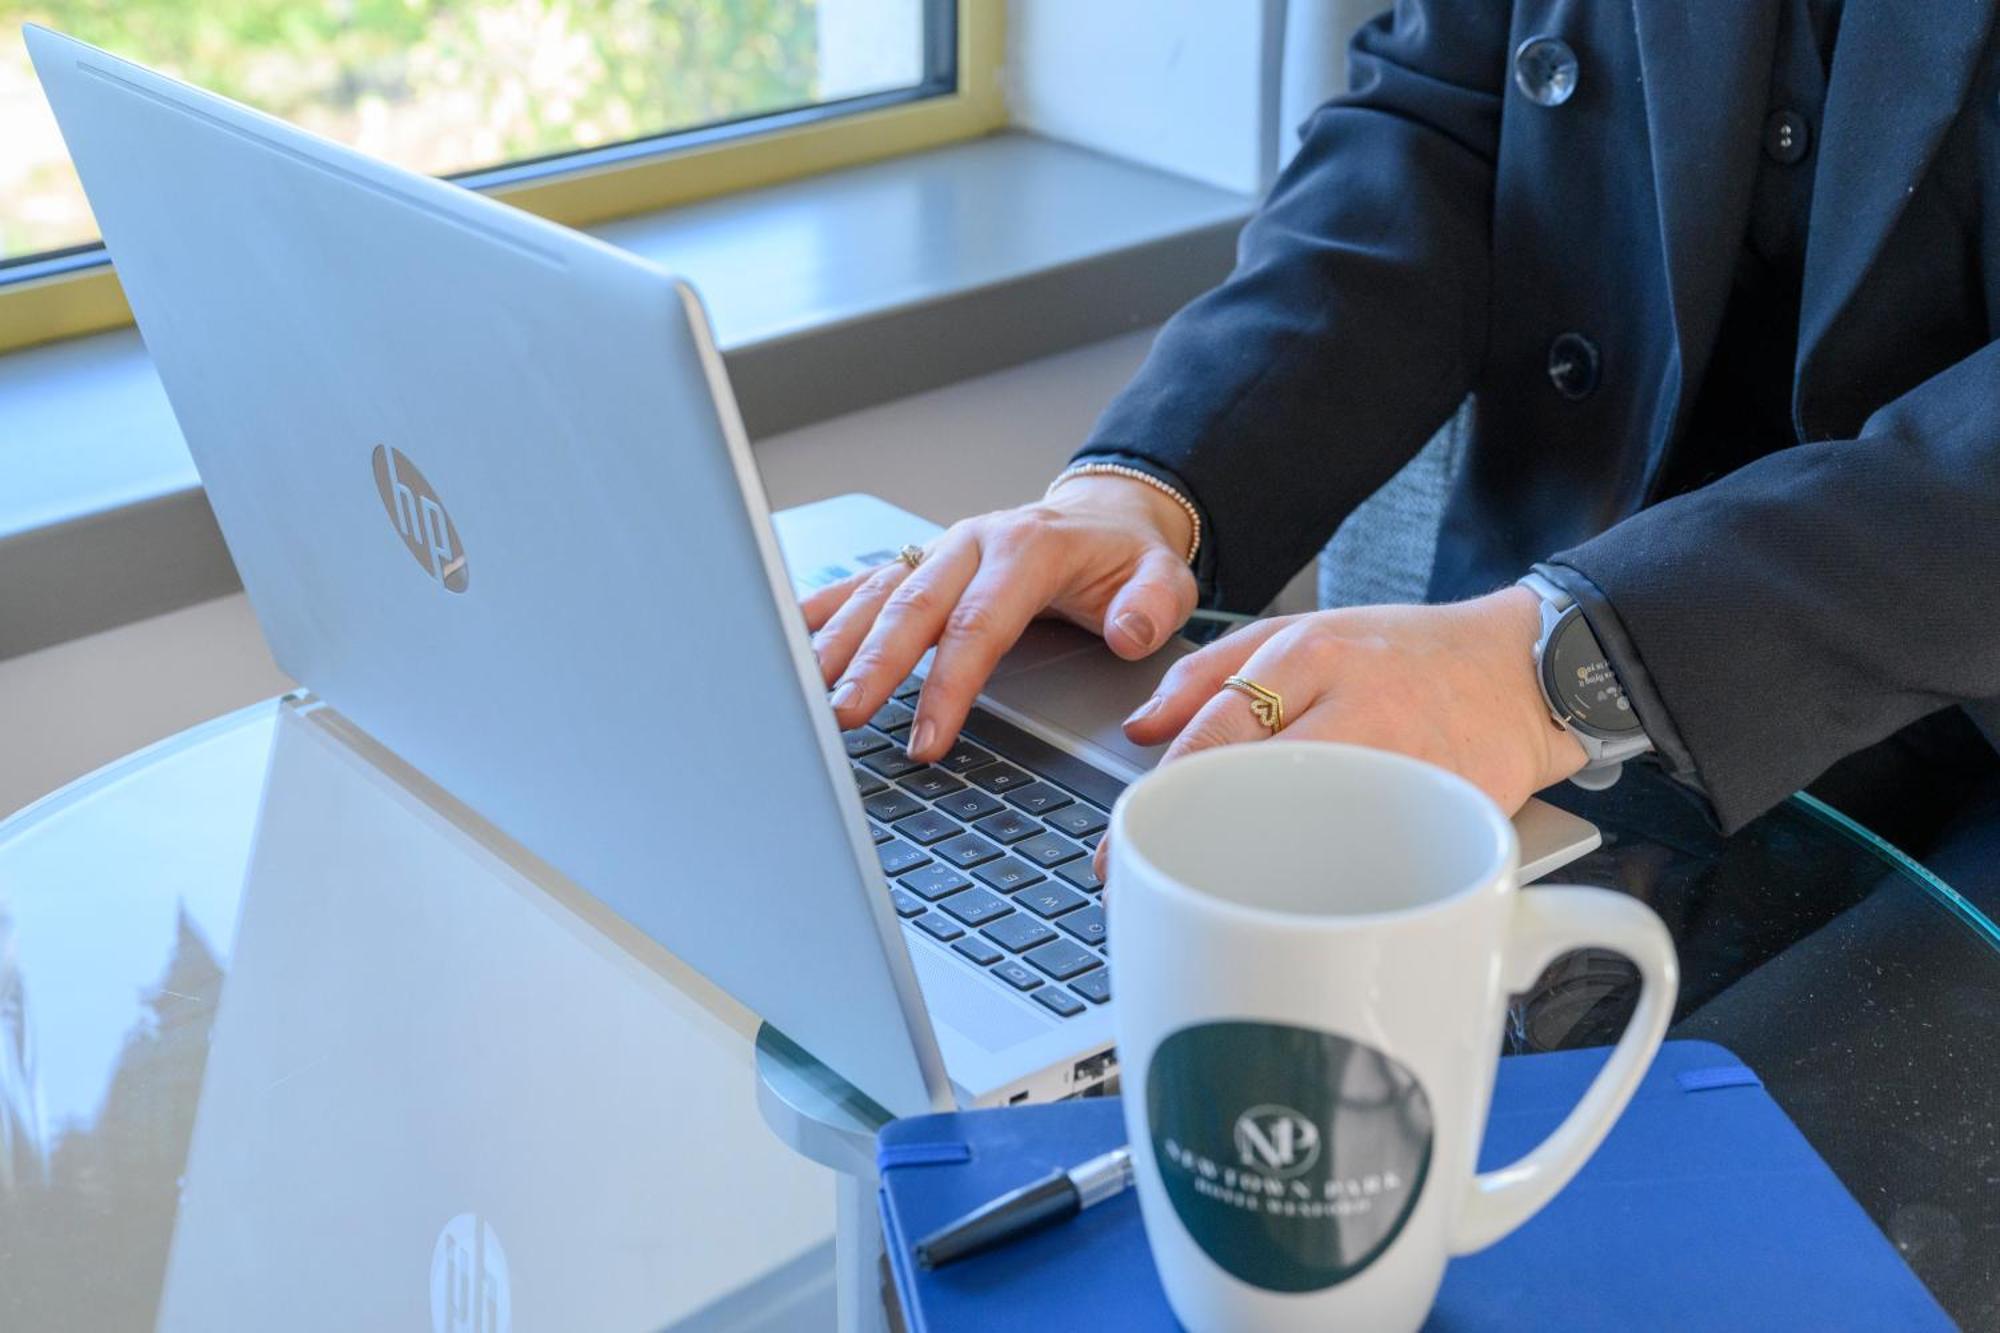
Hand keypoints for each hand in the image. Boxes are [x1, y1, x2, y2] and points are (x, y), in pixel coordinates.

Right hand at [803, 476, 1197, 760]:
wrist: (1104, 517)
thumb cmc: (1126, 559)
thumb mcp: (1164, 577)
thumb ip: (1153, 606)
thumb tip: (1128, 633)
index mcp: (1026, 550)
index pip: (978, 626)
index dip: (948, 686)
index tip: (927, 738)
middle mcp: (971, 543)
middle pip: (912, 609)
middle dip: (874, 667)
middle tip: (844, 718)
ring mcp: (939, 549)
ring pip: (877, 595)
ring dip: (838, 644)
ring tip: (804, 692)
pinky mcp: (921, 561)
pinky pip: (864, 582)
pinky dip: (823, 608)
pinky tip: (787, 635)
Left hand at [1099, 588, 1587, 873]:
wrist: (1526, 669)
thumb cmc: (1407, 657)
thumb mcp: (1305, 634)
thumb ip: (1212, 673)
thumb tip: (1142, 727)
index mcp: (1308, 656)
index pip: (1211, 732)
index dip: (1156, 795)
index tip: (1121, 842)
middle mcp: (1352, 706)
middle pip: (1251, 785)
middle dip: (1191, 840)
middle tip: (1152, 882)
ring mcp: (1403, 765)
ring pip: (1310, 833)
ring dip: (1256, 871)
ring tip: (1220, 896)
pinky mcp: (1445, 813)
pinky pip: (1371, 860)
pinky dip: (1330, 883)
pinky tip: (1304, 899)